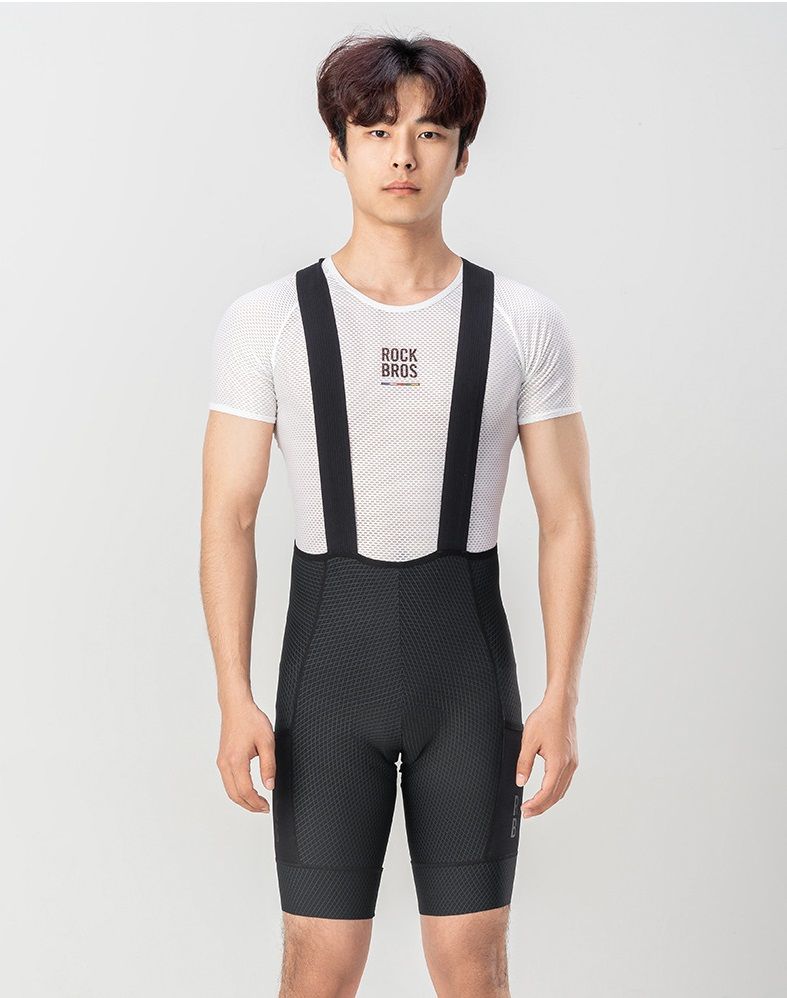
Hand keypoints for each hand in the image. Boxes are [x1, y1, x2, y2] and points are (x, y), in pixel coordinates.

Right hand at [216, 700, 275, 812]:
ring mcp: (221, 762)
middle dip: (249, 806)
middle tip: (263, 809)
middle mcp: (225, 764)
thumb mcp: (267, 742)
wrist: (236, 707)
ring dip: (242, 799)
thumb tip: (269, 786)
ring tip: (257, 802)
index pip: (245, 791)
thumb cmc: (251, 720)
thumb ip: (269, 765)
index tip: (266, 807)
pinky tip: (247, 790)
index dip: (256, 803)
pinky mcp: (222, 759)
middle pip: (234, 795)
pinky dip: (237, 790)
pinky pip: (227, 781)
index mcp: (236, 761)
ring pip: (229, 790)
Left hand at [515, 695, 577, 817]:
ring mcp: (572, 763)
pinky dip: (555, 791)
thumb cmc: (546, 719)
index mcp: (558, 763)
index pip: (546, 792)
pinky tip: (547, 791)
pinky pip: (565, 781)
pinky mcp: (573, 759)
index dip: (535, 804)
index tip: (525, 810)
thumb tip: (520, 781)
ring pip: (562, 790)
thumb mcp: (528, 741)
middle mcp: (568, 765)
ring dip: (549, 801)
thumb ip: (524, 763)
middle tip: (527, 813)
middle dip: (541, 807)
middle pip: (556, 795)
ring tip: (535, 806)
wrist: (560, 706)